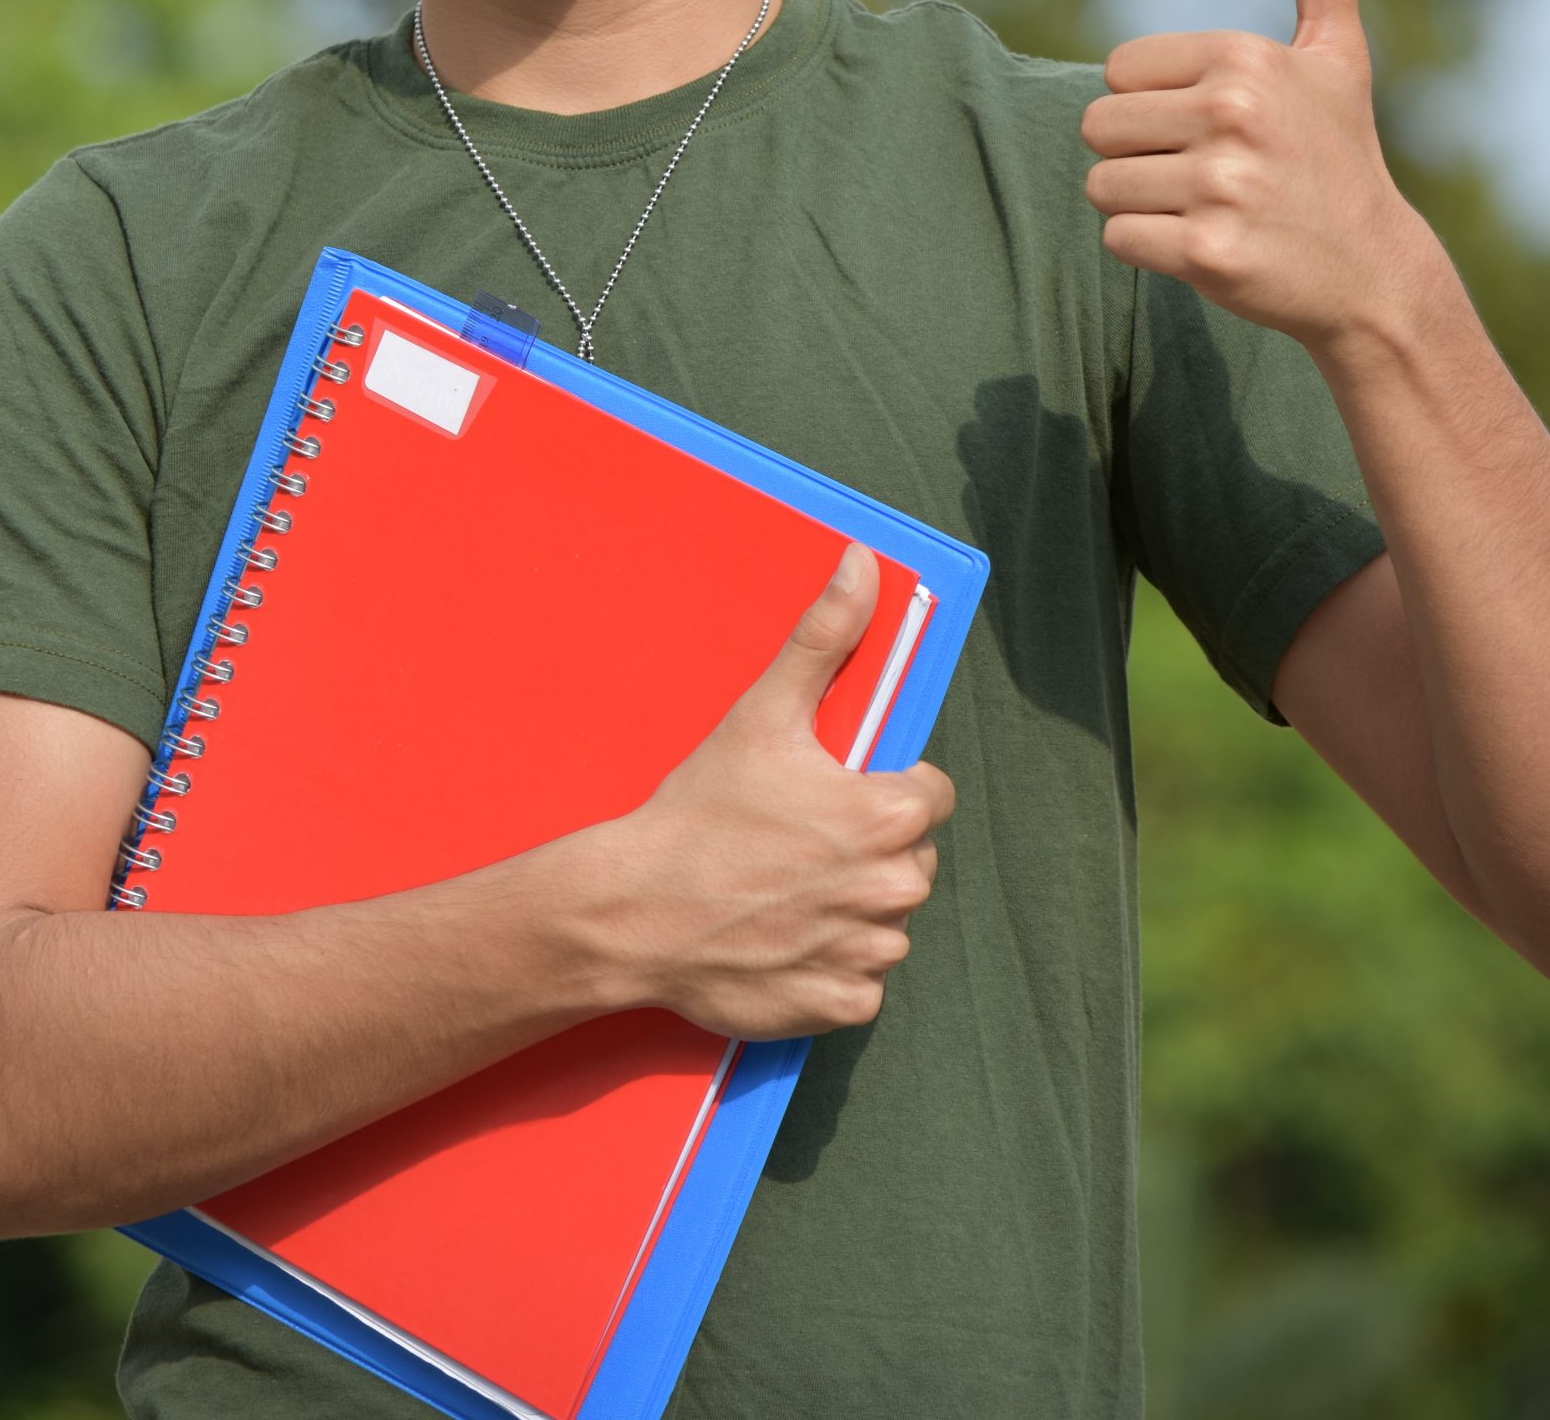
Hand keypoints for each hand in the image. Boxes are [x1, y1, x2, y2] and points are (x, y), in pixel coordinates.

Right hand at [601, 543, 955, 1039]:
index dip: (887, 786)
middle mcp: (889, 887)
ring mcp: (865, 950)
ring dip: (854, 907)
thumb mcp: (763, 711)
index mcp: (885, 814)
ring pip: (890, 921)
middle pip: (912, 857)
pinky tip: (786, 938)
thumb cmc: (700, 811)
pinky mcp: (838, 1002)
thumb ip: (824, 636)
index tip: (837, 790)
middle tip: (801, 838)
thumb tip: (861, 565)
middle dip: (870, 846)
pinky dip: (833, 965)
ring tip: (788, 887)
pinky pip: (863, 982)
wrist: (635, 910)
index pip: (932, 794)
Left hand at [1080, 0, 1432, 354]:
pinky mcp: (1206, 251)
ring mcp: (1220, 184)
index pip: (1116, 72)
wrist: (1373, 272)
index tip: (1210, 128)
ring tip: (1208, 209)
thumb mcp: (1335, 54)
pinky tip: (1207, 247)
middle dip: (1137, 155)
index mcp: (1243, 58)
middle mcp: (1231, 113)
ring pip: (1101, 185)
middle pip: (1097, 127)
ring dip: (1141, 205)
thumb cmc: (1338, 154)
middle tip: (1202, 174)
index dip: (1151, 105)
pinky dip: (1150, 249)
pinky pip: (1116, 238)